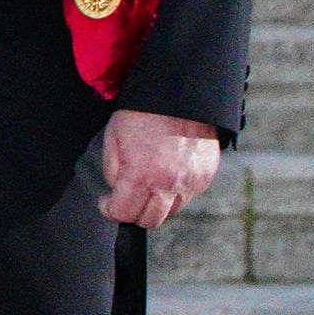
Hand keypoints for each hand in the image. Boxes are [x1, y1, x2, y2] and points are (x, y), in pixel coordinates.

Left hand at [99, 108, 219, 229]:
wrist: (179, 93)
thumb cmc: (141, 114)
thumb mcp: (113, 140)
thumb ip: (113, 172)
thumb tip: (118, 192)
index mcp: (141, 175)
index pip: (124, 213)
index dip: (110, 210)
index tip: (107, 203)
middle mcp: (170, 183)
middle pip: (150, 220)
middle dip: (133, 212)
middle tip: (125, 197)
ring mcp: (192, 181)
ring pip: (171, 210)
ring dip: (156, 203)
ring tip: (148, 180)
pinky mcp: (206, 175)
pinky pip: (188, 195)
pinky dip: (175, 191)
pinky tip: (166, 172)